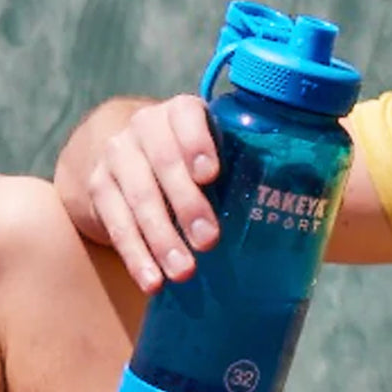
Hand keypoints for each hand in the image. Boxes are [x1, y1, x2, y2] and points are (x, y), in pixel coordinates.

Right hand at [85, 94, 221, 291]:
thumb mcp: (209, 149)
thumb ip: (239, 164)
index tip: (210, 174)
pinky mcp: (99, 187)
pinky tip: (152, 280)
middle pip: (163, 163)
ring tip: (183, 272)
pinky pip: (116, 224)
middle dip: (187, 204)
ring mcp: (117, 155)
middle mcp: (144, 126)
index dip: (197, 143)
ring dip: (161, 239)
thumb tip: (292, 198)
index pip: (186, 116)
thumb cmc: (187, 157)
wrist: (127, 153)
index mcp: (180, 112)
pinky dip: (135, 255)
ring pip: (138, 198)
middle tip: (209, 241)